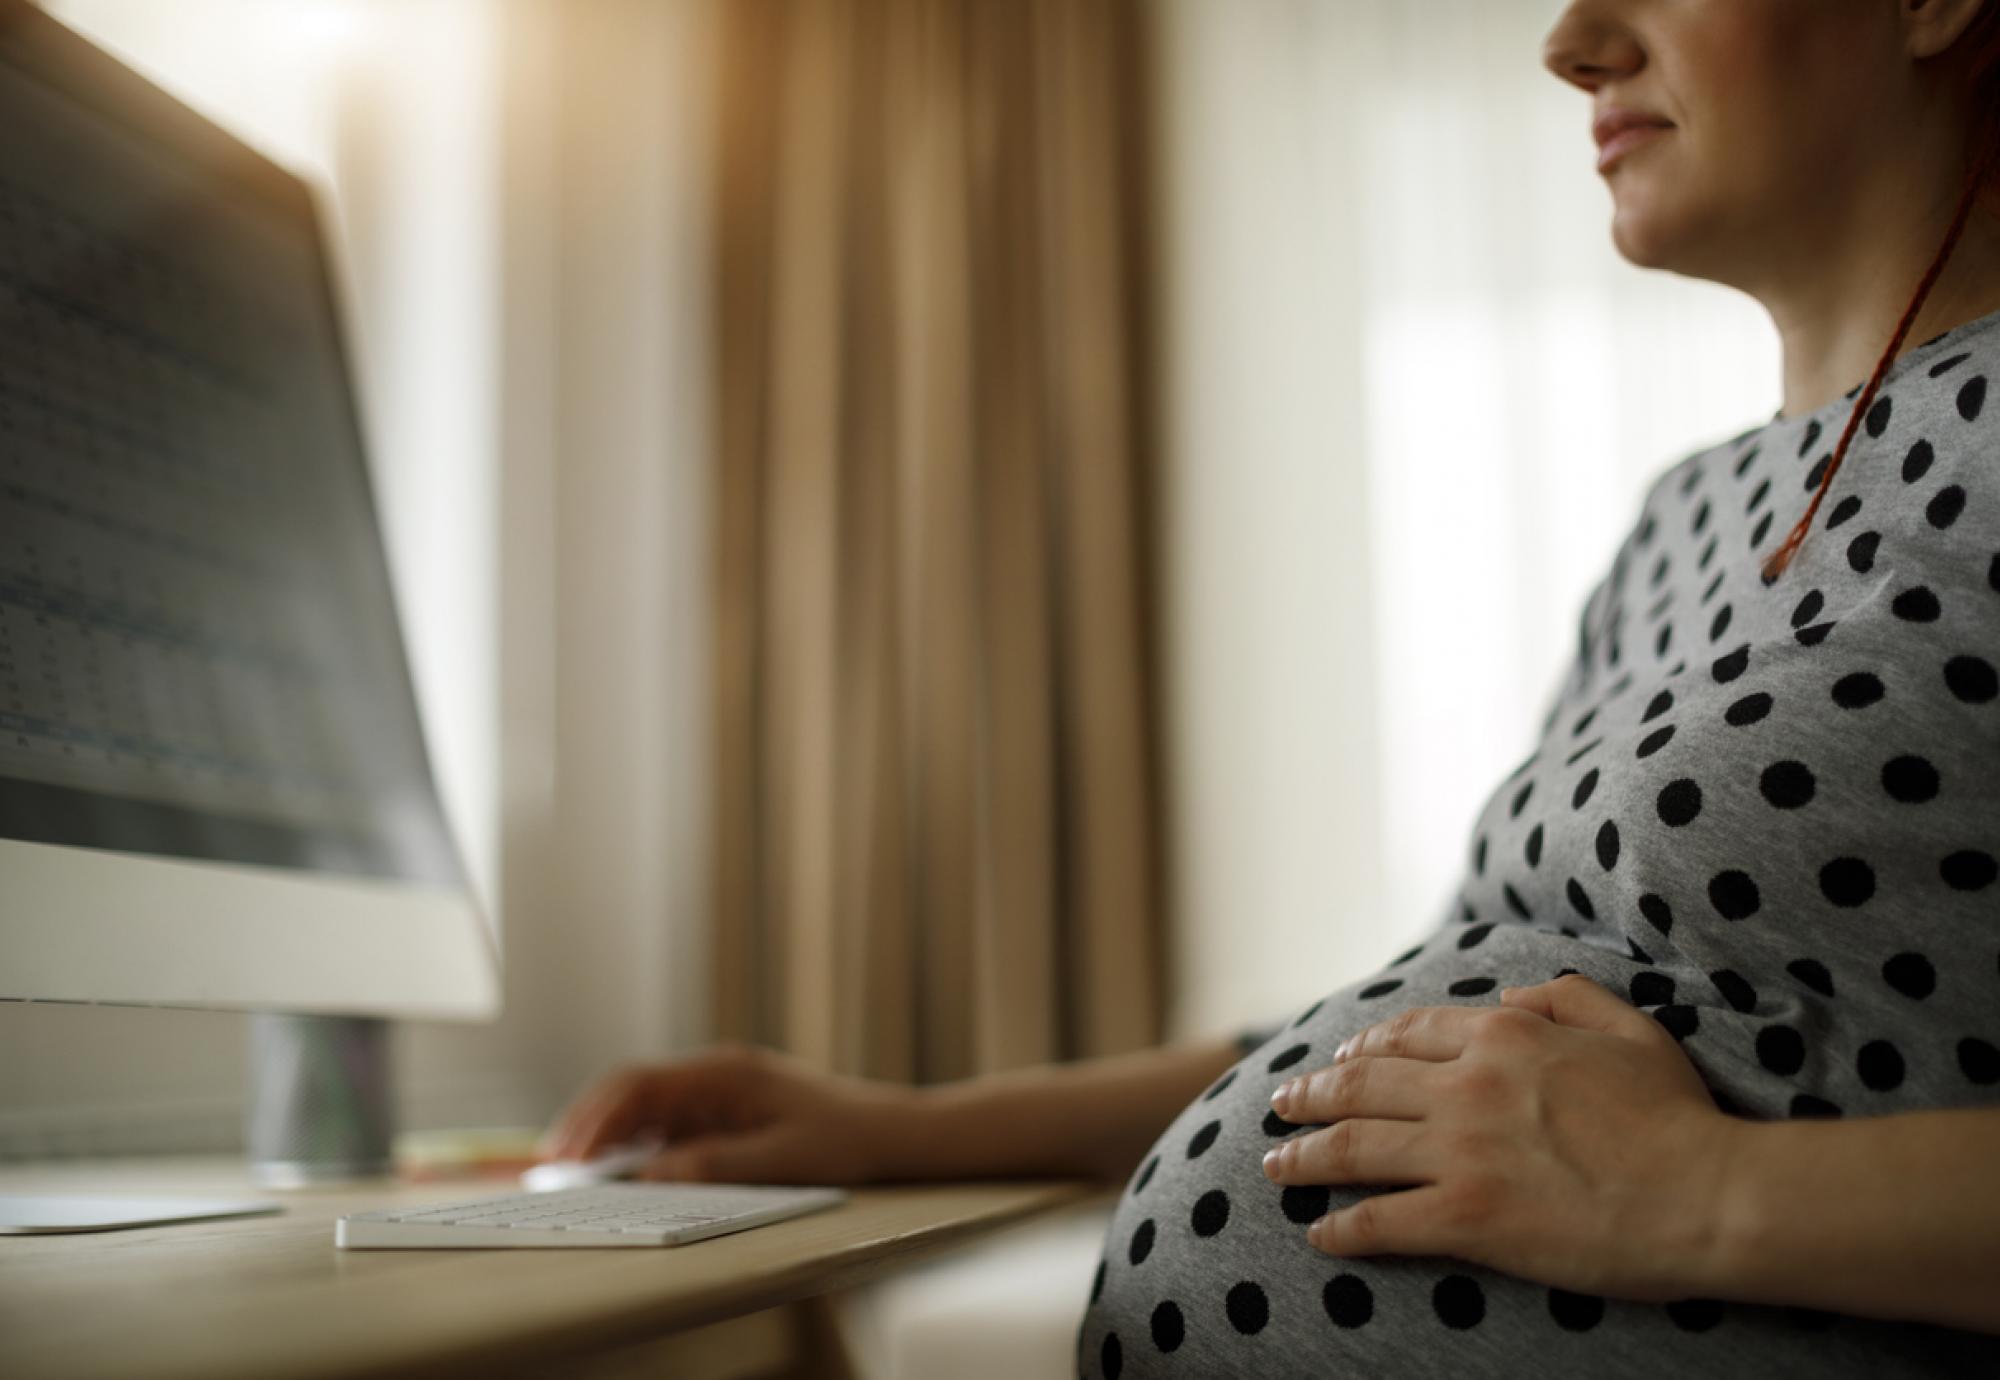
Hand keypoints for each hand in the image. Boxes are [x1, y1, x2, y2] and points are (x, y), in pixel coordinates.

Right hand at [542, 1042, 918, 1184]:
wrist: (886, 1128)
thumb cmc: (841, 1138)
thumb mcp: (780, 1160)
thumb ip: (714, 1164)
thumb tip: (650, 1176)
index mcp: (723, 1073)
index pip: (640, 1084)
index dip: (597, 1118)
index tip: (571, 1154)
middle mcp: (713, 1074)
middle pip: (631, 1088)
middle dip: (588, 1121)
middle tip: (553, 1163)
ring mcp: (715, 1089)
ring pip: (643, 1103)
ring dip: (607, 1131)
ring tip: (572, 1169)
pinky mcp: (721, 1108)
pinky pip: (666, 1119)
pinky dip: (635, 1140)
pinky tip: (617, 1167)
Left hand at [1260, 974, 1744, 1301]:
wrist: (1707, 1195)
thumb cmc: (1679, 1115)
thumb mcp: (1628, 1027)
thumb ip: (1565, 996)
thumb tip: (1510, 993)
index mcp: (1504, 1036)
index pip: (1408, 1034)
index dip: (1362, 1047)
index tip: (1336, 1059)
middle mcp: (1468, 1086)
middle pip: (1361, 1085)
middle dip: (1309, 1094)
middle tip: (1280, 1104)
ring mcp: (1461, 1153)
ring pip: (1354, 1147)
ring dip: (1305, 1156)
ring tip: (1275, 1164)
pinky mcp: (1466, 1218)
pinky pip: (1380, 1221)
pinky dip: (1342, 1228)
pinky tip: (1320, 1235)